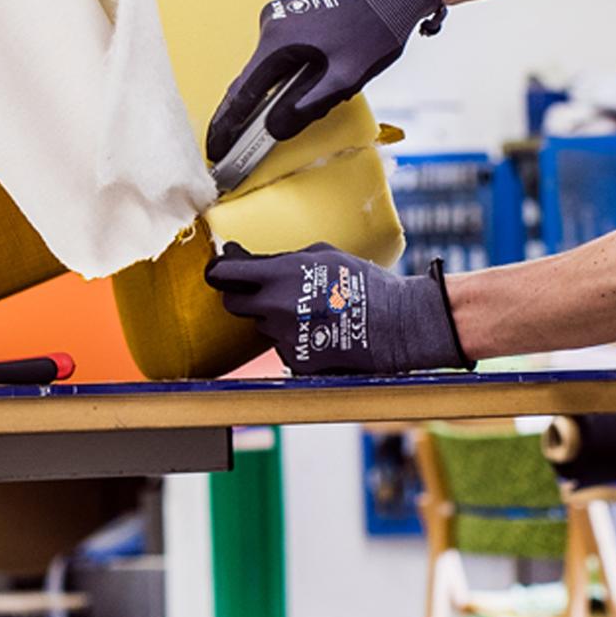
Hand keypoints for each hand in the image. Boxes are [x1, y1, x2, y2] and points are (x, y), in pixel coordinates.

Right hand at [205, 0, 444, 168]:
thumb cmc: (376, 27)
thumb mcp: (345, 77)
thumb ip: (307, 106)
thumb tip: (274, 129)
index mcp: (279, 40)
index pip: (242, 92)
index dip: (227, 125)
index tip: (215, 149)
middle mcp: (271, 22)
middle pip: (252, 79)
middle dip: (246, 114)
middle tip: (236, 146)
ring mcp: (281, 13)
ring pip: (270, 65)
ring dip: (274, 91)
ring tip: (282, 117)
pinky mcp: (294, 10)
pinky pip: (282, 50)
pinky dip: (285, 72)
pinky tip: (304, 84)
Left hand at [205, 241, 471, 374]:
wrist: (397, 324)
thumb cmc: (363, 283)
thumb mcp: (322, 255)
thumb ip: (281, 259)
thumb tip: (243, 258)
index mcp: (279, 274)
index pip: (224, 274)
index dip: (218, 271)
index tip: (218, 271)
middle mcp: (275, 306)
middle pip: (233, 303)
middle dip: (243, 296)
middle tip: (263, 292)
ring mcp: (283, 337)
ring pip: (262, 325)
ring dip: (274, 318)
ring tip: (310, 311)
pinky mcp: (295, 360)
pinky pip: (282, 346)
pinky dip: (294, 339)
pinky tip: (320, 331)